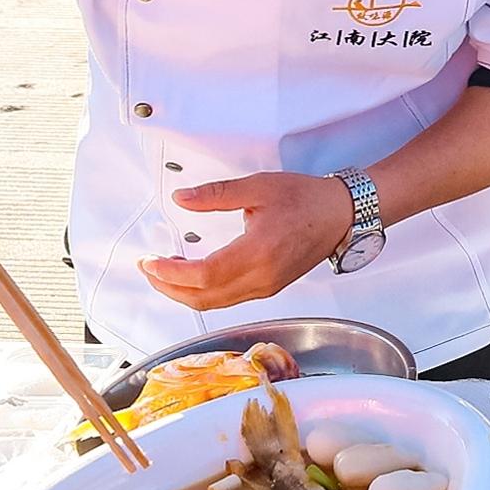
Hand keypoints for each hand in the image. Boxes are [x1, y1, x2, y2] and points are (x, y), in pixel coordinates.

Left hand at [142, 172, 355, 311]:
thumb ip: (216, 194)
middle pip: (204, 298)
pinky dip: (203, 292)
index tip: (150, 262)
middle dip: (169, 288)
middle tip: (149, 269)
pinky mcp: (269, 288)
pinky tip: (193, 276)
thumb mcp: (258, 186)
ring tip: (165, 272)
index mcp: (259, 252)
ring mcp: (266, 287)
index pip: (204, 275)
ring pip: (214, 303)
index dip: (171, 273)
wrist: (340, 215)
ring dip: (184, 292)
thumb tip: (182, 199)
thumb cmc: (306, 199)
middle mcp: (262, 277)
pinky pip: (228, 299)